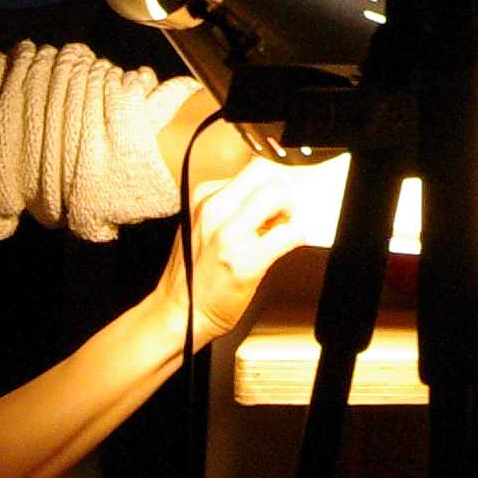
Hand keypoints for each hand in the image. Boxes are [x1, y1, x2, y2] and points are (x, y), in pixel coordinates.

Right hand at [169, 150, 339, 345]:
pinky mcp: (246, 261)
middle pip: (265, 171)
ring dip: (290, 211)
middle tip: (283, 209)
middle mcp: (214, 210)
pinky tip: (290, 243)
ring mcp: (229, 235)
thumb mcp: (203, 225)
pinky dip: (298, 236)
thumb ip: (232, 205)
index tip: (283, 187)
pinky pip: (288, 234)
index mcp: (205, 198)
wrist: (180, 313)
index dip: (274, 176)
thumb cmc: (193, 273)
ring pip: (277, 195)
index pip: (252, 164)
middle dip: (283, 187)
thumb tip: (270, 191)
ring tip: (282, 227)